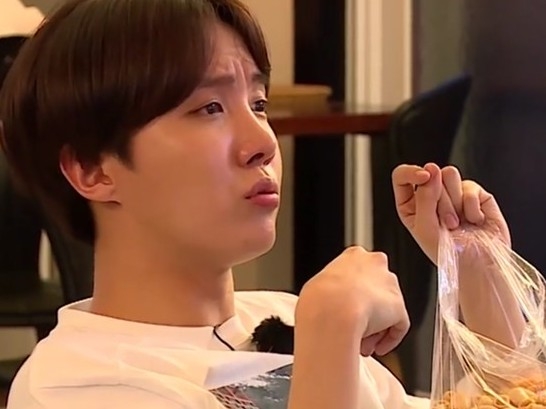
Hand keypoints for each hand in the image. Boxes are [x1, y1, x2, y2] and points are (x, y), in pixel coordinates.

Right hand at [296, 246, 409, 356]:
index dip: (351, 295)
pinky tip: (377, 347)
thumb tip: (326, 305)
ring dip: (376, 328)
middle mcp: (375, 264)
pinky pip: (398, 325)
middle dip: (367, 313)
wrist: (332, 309)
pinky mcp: (398, 305)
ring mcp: (389, 284)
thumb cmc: (319, 298)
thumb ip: (330, 291)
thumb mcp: (317, 286)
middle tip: (355, 329)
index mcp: (354, 256)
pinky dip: (389, 338)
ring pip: (386, 309)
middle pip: (375, 291)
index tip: (345, 309)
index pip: (358, 274)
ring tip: (362, 343)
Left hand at [391, 163, 509, 263]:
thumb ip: (424, 197)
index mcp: (410, 204)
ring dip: (455, 202)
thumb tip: (431, 169)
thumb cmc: (447, 253)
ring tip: (458, 223)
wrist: (478, 265)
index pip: (402, 176)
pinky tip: (474, 221)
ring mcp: (452, 193)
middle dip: (441, 201)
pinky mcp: (474, 194)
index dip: (412, 171)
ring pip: (450, 174)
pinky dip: (473, 206)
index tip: (425, 176)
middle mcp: (429, 195)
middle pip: (431, 174)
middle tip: (448, 225)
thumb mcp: (425, 228)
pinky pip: (471, 186)